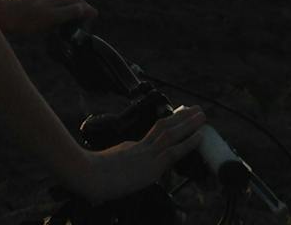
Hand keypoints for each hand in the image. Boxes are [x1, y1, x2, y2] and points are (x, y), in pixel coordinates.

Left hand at [0, 0, 97, 34]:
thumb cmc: (31, 20)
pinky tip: (48, 14)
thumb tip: (88, 9)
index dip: (85, 18)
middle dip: (75, 13)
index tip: (82, 28)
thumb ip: (73, 12)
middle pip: (74, 1)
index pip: (83, 5)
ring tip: (59, 22)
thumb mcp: (55, 19)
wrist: (7, 13)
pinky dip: (53, 4)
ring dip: (64, 8)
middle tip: (70, 28)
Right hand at [73, 107, 206, 202]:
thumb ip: (113, 170)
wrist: (88, 175)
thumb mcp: (104, 170)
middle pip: (163, 128)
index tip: (178, 119)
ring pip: (171, 134)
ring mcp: (146, 155)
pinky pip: (173, 151)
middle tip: (195, 109)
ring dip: (188, 124)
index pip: (154, 136)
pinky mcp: (151, 165)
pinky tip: (199, 136)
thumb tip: (111, 182)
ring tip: (201, 114)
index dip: (168, 127)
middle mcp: (140, 148)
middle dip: (181, 118)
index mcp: (131, 149)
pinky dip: (187, 143)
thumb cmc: (90, 176)